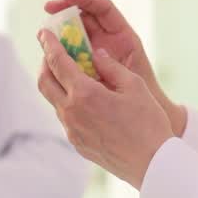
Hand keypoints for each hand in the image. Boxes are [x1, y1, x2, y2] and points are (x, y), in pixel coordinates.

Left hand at [36, 29, 174, 188]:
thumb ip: (111, 67)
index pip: (57, 62)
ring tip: (71, 74)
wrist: (152, 164)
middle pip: (44, 81)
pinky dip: (67, 101)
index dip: (49, 44)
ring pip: (53, 100)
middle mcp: (71, 113)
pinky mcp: (77, 144)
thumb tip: (96, 55)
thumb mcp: (134, 86)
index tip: (44, 33)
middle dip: (45, 63)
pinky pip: (65, 117)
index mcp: (85, 94)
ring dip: (56, 83)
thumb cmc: (148, 123)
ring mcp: (72, 131)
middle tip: (53, 51)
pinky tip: (84, 99)